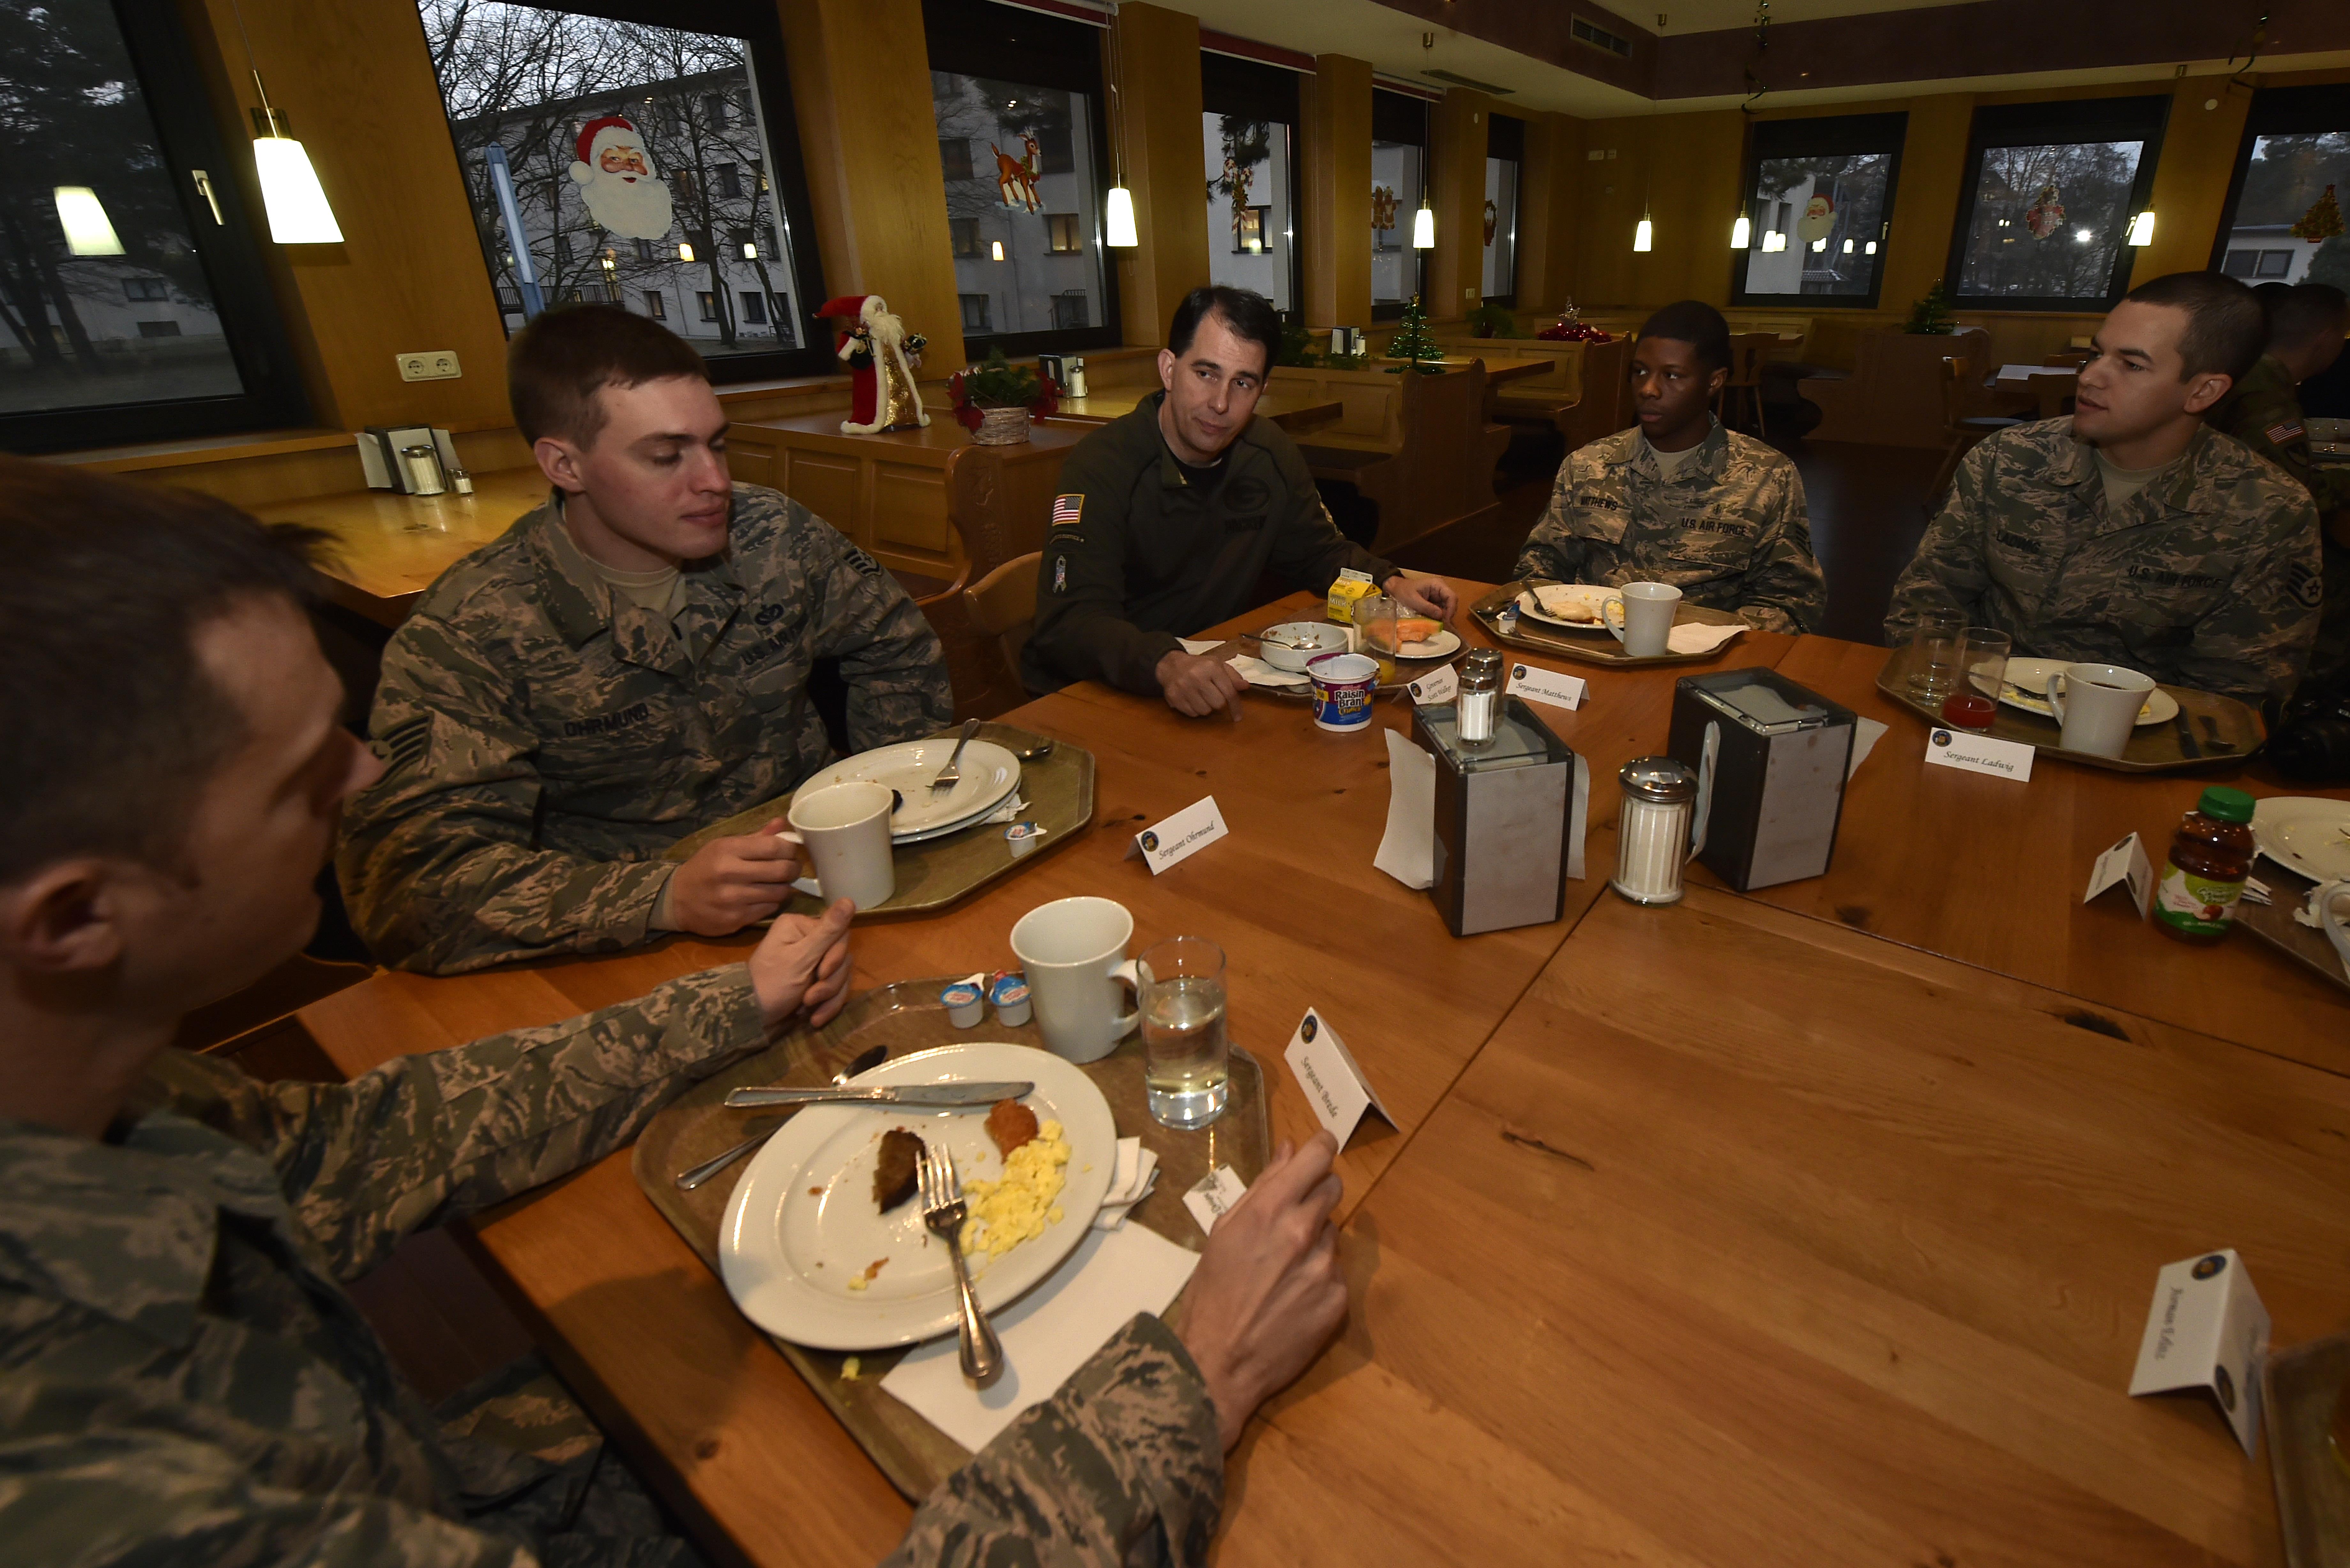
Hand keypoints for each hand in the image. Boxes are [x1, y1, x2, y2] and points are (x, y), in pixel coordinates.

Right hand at [667, 818, 802, 934]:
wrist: (676, 899)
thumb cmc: (704, 867)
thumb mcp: (723, 845)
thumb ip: (755, 837)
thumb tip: (782, 822)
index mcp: (728, 850)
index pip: (775, 847)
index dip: (789, 849)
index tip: (790, 851)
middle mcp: (731, 873)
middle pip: (782, 870)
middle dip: (794, 868)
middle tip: (791, 868)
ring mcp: (734, 899)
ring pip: (780, 892)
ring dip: (784, 887)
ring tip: (778, 883)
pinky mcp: (736, 920)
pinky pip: (769, 909)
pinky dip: (772, 902)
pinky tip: (764, 897)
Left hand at [747, 896, 854, 1027]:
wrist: (752, 1018)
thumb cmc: (772, 985)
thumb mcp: (801, 958)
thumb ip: (827, 931)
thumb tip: (849, 899)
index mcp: (800, 926)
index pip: (839, 934)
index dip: (836, 957)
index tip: (822, 973)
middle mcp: (807, 939)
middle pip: (842, 956)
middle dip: (830, 982)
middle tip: (810, 998)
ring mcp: (812, 961)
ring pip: (841, 975)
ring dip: (829, 996)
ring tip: (808, 1010)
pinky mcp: (815, 981)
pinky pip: (835, 989)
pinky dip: (827, 1005)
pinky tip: (814, 1017)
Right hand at [1155, 648, 1249, 717]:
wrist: (1171, 665)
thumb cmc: (1199, 666)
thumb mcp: (1217, 665)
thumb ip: (1232, 676)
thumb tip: (1245, 686)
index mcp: (1211, 667)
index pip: (1229, 692)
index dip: (1236, 707)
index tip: (1238, 716)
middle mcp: (1197, 677)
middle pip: (1218, 704)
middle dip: (1219, 704)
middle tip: (1214, 697)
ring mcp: (1184, 687)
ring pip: (1205, 711)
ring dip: (1207, 708)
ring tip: (1202, 697)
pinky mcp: (1174, 697)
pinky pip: (1192, 713)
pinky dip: (1195, 710)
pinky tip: (1192, 699)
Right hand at [1173, 1131, 1347, 1450]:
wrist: (1221, 1362)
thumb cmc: (1212, 1293)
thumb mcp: (1225, 1232)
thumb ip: (1262, 1187)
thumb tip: (1289, 1149)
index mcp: (1270, 1210)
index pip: (1317, 1158)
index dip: (1322, 1148)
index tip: (1322, 1147)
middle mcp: (1303, 1232)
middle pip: (1334, 1189)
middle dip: (1318, 1193)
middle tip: (1294, 1215)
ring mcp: (1325, 1267)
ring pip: (1332, 1234)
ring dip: (1315, 1241)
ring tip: (1284, 1269)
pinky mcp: (1339, 1298)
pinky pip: (1335, 1272)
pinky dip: (1319, 1277)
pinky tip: (1293, 1296)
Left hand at [1384, 574, 1457, 622]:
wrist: (1396, 590)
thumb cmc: (1404, 591)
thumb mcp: (1414, 600)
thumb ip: (1427, 607)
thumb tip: (1441, 615)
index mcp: (1437, 585)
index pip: (1452, 597)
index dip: (1451, 609)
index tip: (1446, 620)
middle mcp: (1440, 590)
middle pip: (1451, 603)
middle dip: (1448, 614)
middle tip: (1442, 625)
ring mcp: (1438, 597)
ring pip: (1447, 609)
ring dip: (1443, 617)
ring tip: (1437, 625)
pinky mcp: (1434, 603)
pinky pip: (1440, 611)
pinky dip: (1438, 618)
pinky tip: (1433, 622)